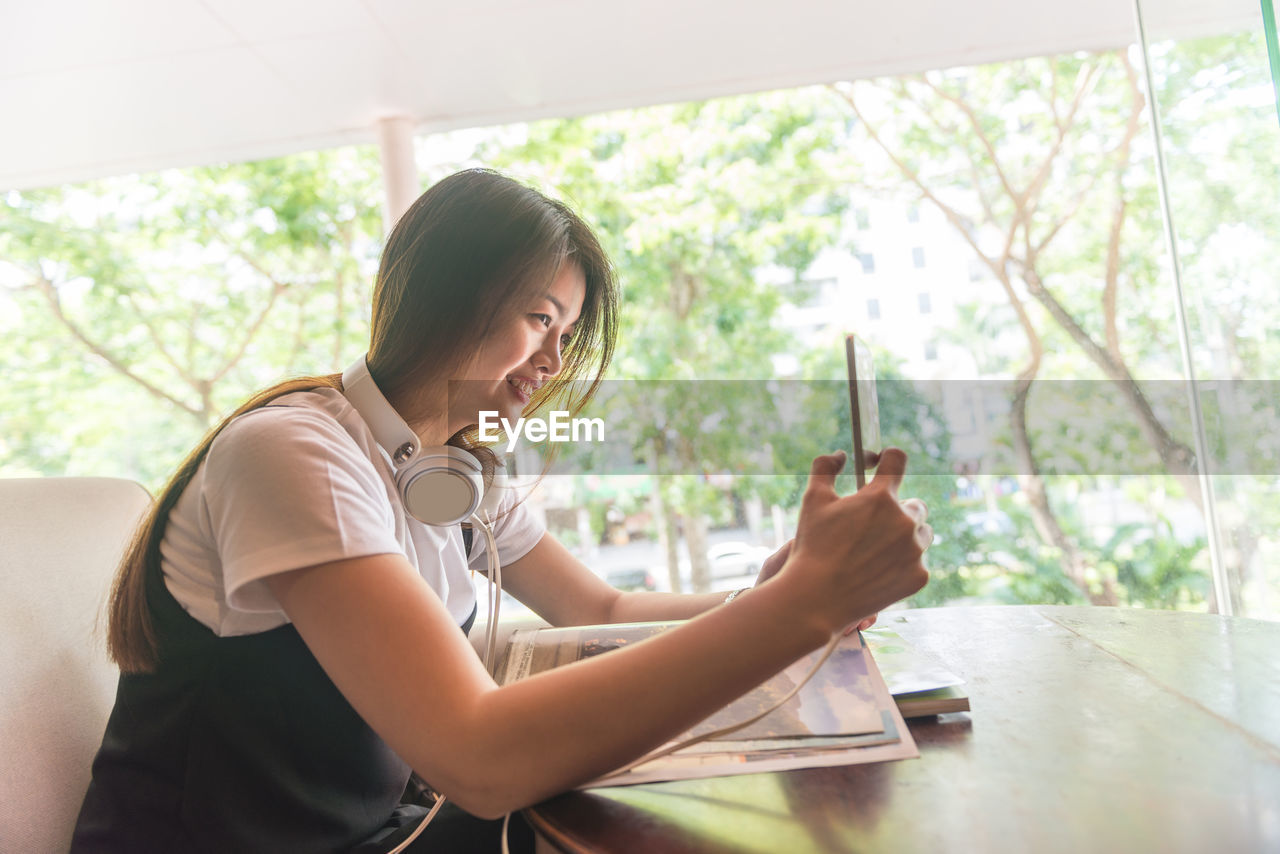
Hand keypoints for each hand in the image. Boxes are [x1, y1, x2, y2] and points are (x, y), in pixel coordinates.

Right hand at [779, 448, 929, 636]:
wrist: (817, 599)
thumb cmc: (812, 546)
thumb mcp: (812, 500)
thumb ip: (825, 467)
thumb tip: (840, 455)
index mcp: (880, 497)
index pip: (897, 460)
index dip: (889, 457)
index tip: (883, 461)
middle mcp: (905, 520)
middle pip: (915, 504)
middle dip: (898, 510)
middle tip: (874, 524)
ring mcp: (915, 551)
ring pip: (922, 534)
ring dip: (906, 537)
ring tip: (877, 550)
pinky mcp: (919, 577)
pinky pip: (918, 563)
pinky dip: (903, 565)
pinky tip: (878, 573)